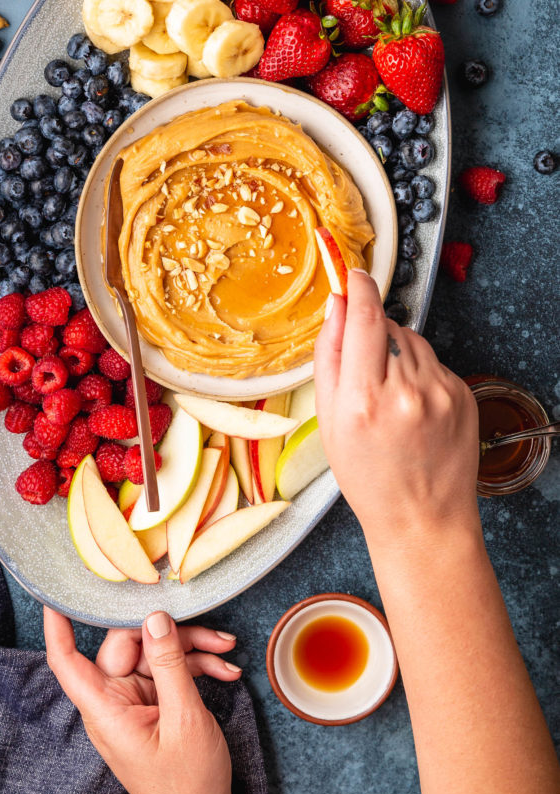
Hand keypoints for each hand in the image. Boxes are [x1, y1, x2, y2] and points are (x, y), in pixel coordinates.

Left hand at [44, 608, 237, 793]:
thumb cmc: (187, 786)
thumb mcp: (184, 719)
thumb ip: (169, 665)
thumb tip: (155, 618)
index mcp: (105, 708)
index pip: (67, 660)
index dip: (57, 625)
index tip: (56, 593)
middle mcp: (114, 700)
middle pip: (130, 643)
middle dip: (171, 632)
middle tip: (210, 631)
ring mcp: (135, 701)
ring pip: (156, 652)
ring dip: (194, 648)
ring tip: (227, 650)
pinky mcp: (156, 703)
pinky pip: (171, 670)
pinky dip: (198, 666)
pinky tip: (226, 670)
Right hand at [314, 270, 480, 548]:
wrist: (423, 519)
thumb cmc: (369, 477)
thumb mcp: (329, 420)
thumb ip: (329, 356)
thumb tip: (336, 306)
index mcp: (364, 399)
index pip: (364, 317)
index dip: (358, 287)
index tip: (353, 274)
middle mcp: (406, 392)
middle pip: (387, 327)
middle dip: (372, 334)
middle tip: (365, 372)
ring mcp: (442, 393)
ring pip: (413, 341)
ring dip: (398, 353)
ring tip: (390, 396)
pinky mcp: (464, 394)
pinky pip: (434, 362)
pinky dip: (420, 373)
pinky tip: (413, 407)